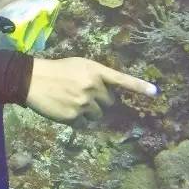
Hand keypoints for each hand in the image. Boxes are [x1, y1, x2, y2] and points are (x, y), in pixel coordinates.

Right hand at [25, 57, 157, 123]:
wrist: (32, 80)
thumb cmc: (56, 70)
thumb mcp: (79, 65)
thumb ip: (96, 75)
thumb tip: (108, 92)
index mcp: (96, 71)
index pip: (122, 80)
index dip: (140, 87)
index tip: (155, 92)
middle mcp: (93, 87)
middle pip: (109, 102)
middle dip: (100, 101)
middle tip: (83, 95)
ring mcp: (84, 103)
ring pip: (97, 115)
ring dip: (89, 111)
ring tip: (72, 102)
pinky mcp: (73, 116)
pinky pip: (83, 123)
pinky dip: (76, 119)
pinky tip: (64, 109)